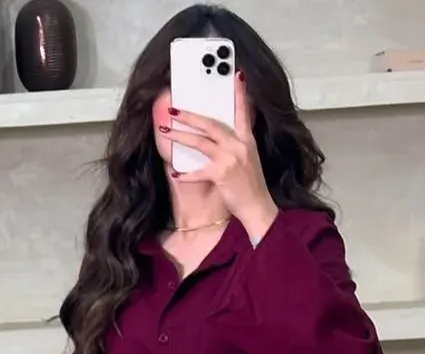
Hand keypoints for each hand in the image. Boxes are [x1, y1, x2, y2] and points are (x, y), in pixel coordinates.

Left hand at [165, 73, 278, 238]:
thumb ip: (237, 145)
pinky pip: (198, 172)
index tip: (237, 75)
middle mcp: (239, 146)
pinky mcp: (221, 175)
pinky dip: (186, 174)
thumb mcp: (249, 159)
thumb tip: (218, 136)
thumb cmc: (252, 186)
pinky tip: (175, 173)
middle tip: (174, 109)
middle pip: (210, 124)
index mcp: (247, 140)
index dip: (240, 94)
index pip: (243, 112)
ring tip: (166, 131)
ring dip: (180, 137)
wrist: (258, 207)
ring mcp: (230, 160)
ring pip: (200, 142)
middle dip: (190, 116)